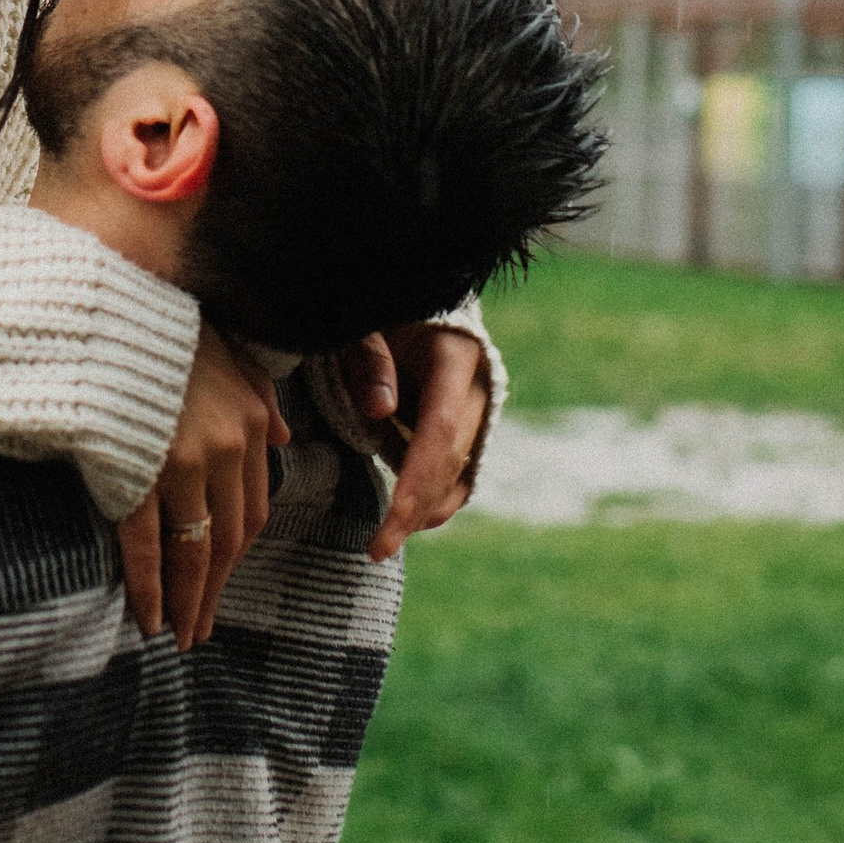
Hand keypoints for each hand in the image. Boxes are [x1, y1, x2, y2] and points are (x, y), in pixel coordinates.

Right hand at [121, 321, 287, 650]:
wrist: (112, 308)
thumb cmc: (163, 329)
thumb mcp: (228, 354)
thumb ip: (257, 396)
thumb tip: (283, 433)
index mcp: (248, 425)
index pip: (251, 512)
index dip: (233, 559)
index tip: (217, 589)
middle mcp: (226, 448)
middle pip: (226, 540)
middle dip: (211, 592)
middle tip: (197, 634)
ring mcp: (183, 461)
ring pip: (193, 549)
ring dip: (186, 600)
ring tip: (176, 637)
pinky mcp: (139, 468)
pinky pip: (148, 541)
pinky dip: (148, 585)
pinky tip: (146, 615)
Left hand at [337, 319, 494, 563]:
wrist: (410, 294)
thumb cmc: (381, 307)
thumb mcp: (366, 322)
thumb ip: (370, 360)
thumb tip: (382, 412)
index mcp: (457, 357)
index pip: (441, 429)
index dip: (419, 477)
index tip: (396, 517)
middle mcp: (477, 388)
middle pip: (450, 460)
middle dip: (416, 507)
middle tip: (377, 548)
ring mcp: (476, 408)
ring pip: (457, 471)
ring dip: (425, 510)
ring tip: (386, 542)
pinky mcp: (466, 423)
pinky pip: (457, 470)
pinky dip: (435, 499)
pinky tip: (409, 522)